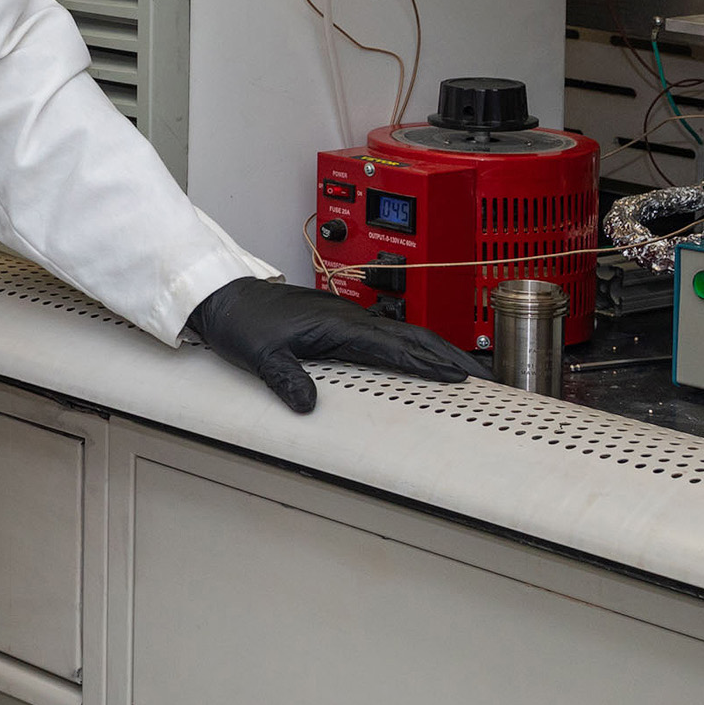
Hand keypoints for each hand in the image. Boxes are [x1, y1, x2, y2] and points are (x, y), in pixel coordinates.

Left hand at [187, 277, 480, 413]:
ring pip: (398, 334)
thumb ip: (286, 380)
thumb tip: (308, 406)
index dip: (428, 362)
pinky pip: (382, 336)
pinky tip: (415, 361)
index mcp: (336, 324)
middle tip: (481, 376)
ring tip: (461, 370)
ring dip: (432, 350)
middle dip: (446, 355)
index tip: (460, 376)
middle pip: (408, 337)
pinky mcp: (334, 323)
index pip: (394, 346)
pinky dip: (407, 348)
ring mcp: (342, 319)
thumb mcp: (261, 356)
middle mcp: (345, 318)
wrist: (222, 298)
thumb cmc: (241, 322)